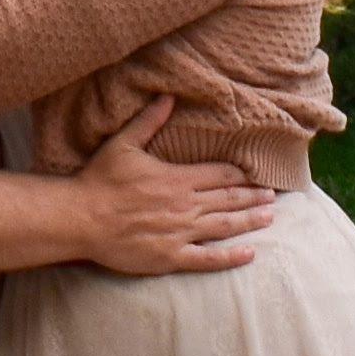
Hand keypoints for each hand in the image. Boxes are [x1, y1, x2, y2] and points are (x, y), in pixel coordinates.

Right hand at [61, 142, 272, 279]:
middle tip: (272, 197)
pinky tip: (249, 254)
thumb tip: (169, 96)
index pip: (219, 174)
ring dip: (249, 221)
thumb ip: (149, 121)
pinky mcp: (171, 256)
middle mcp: (185, 205)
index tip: (256, 174)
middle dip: (252, 197)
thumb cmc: (99, 180)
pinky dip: (230, 257)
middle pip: (228, 199)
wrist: (82, 218)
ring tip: (269, 218)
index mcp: (177, 178)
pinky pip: (208, 259)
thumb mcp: (123, 143)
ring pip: (224, 226)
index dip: (240, 174)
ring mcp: (181, 233)